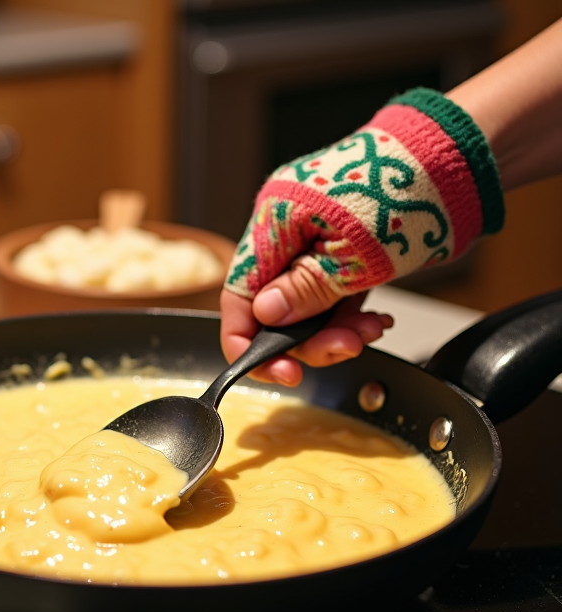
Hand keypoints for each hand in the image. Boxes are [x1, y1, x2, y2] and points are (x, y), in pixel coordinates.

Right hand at [221, 86, 503, 383]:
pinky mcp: (339, 247)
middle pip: (273, 306)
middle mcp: (286, 229)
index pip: (238, 295)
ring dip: (335, 329)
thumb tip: (262, 314)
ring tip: (370, 332)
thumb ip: (303, 290)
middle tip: (343, 349)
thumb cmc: (404, 194)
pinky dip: (349, 313)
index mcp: (274, 222)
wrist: (454, 160)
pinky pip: (329, 293)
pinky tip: (375, 320)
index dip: (248, 340)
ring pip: (304, 305)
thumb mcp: (352, 257)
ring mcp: (312, 238)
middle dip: (307, 338)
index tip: (277, 370)